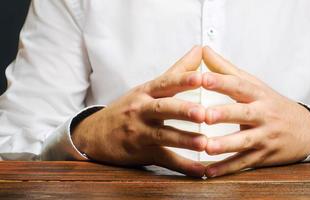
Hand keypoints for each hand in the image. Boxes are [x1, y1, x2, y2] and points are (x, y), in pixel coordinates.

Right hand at [72, 46, 206, 176]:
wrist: (94, 134)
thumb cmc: (128, 108)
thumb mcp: (148, 88)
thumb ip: (177, 71)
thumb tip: (200, 50)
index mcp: (146, 92)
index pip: (165, 83)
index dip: (182, 80)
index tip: (201, 77)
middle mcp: (141, 110)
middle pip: (163, 109)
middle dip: (183, 111)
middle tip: (203, 113)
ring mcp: (140, 133)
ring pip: (163, 136)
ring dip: (184, 140)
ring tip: (204, 143)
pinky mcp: (141, 153)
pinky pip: (164, 160)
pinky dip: (182, 166)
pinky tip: (200, 171)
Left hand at [201, 47, 309, 177]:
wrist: (305, 130)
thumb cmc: (272, 104)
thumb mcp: (254, 84)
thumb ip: (227, 69)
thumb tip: (204, 49)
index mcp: (259, 95)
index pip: (239, 86)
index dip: (221, 82)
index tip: (202, 78)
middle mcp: (264, 115)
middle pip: (244, 114)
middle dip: (225, 114)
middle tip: (205, 115)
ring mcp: (265, 137)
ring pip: (245, 142)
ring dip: (226, 145)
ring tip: (207, 147)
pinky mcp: (263, 156)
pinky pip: (244, 163)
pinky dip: (226, 169)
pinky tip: (208, 172)